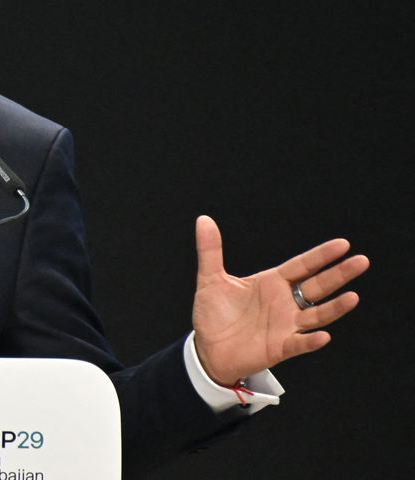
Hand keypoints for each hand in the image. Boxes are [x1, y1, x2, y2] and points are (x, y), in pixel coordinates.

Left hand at [190, 214, 368, 386]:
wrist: (208, 347)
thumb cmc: (214, 313)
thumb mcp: (210, 279)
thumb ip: (210, 250)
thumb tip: (204, 220)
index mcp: (272, 283)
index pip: (302, 266)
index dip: (321, 255)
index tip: (344, 244)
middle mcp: (285, 303)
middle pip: (317, 286)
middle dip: (339, 274)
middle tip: (362, 261)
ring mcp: (285, 325)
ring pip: (316, 315)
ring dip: (334, 308)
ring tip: (352, 297)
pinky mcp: (280, 347)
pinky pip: (299, 343)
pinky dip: (310, 340)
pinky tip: (322, 336)